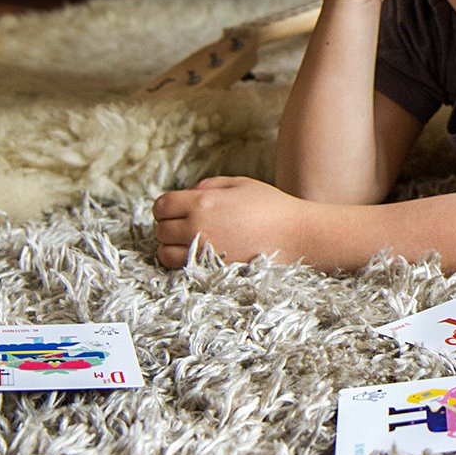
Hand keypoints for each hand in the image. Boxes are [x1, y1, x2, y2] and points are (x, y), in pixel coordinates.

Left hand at [152, 176, 310, 267]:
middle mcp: (197, 228)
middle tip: (184, 223)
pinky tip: (197, 253)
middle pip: (160, 230)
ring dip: (170, 246)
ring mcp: (203, 252)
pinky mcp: (211, 270)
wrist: (294, 235)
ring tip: (188, 241)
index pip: (162, 206)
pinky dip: (182, 262)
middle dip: (168, 225)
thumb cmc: (271, 206)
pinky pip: (180, 268)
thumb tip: (190, 193)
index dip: (165, 207)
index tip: (175, 208)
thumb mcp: (240, 184)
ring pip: (164, 253)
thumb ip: (210, 185)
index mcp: (203, 202)